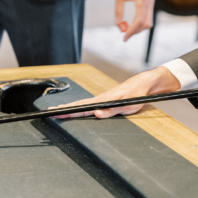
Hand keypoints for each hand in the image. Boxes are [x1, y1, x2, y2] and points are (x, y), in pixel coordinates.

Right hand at [51, 66, 180, 118]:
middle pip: (81, 105)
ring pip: (85, 105)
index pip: (83, 107)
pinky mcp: (108, 100)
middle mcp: (102, 98)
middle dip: (66, 109)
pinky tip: (77, 111)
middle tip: (52, 113)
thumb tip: (96, 113)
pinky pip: (91, 105)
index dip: (69, 110)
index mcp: (105, 99)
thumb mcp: (128, 104)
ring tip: (60, 112)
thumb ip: (112, 110)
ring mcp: (104, 99)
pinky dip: (82, 108)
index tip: (57, 112)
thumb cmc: (139, 93)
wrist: (146, 83)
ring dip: (72, 109)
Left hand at [115, 0, 153, 41]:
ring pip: (149, 22)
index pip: (138, 21)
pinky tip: (133, 23)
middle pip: (145, 24)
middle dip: (135, 31)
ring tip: (128, 29)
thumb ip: (118, 10)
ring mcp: (151, 2)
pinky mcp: (150, 2)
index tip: (124, 37)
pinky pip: (148, 16)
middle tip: (125, 35)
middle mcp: (148, 3)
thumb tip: (118, 24)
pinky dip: (141, 22)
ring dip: (139, 28)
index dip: (131, 31)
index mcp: (141, 1)